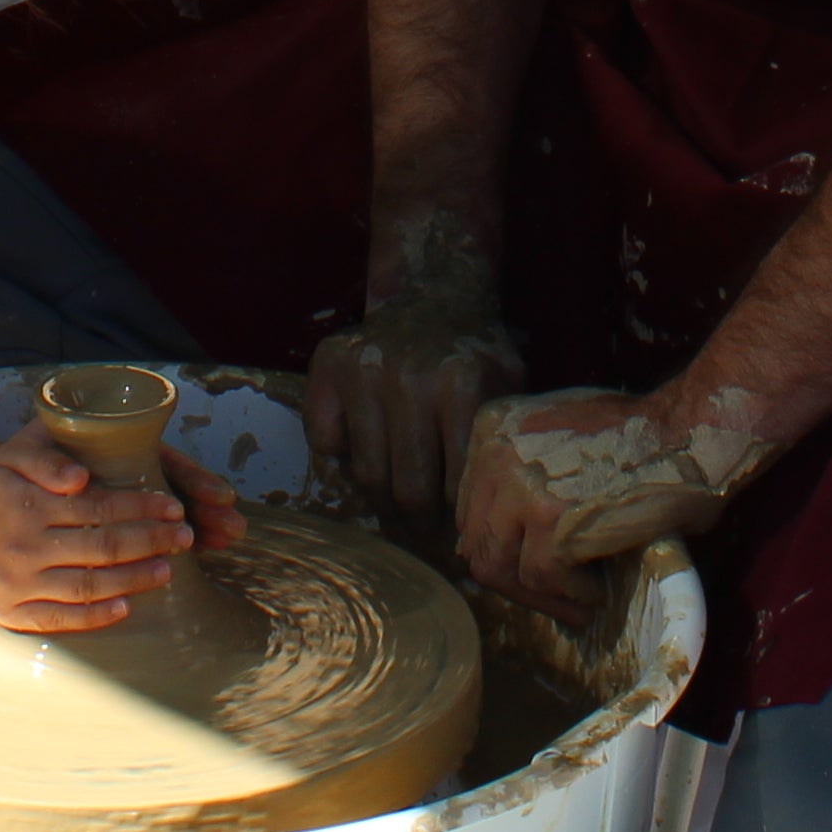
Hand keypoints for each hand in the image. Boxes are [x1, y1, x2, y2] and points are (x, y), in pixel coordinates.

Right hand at [0, 421, 234, 633]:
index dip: (141, 506)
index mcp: (28, 504)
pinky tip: (127, 607)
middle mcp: (23, 546)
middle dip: (151, 541)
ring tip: (167, 570)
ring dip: (134, 579)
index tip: (174, 505)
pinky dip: (97, 616)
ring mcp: (18, 584)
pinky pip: (61, 619)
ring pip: (87, 586)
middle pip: (101, 548)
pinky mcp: (12, 613)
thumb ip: (48, 457)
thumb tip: (81, 478)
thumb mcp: (12, 455)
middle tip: (185, 537)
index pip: (98, 507)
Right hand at [307, 209, 524, 523]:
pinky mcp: (328, 366)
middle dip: (419, 524)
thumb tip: (485, 525)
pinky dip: (343, 458)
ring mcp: (363, 371)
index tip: (459, 537)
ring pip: (366, 473)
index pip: (455, 484)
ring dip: (383, 502)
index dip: (458, 520)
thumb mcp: (505, 391)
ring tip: (399, 511)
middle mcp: (408, 378)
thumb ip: (495, 447)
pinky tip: (369, 451)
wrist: (436, 294)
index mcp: (462, 386)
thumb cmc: (475, 356)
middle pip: (407, 488)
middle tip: (425, 536)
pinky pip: (325, 443)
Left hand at [453, 385, 776, 620]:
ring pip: (504, 570)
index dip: (504, 548)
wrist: (688, 431)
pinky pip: (544, 578)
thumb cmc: (637, 433)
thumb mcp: (559, 435)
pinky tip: (600, 589)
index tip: (535, 567)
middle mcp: (495, 454)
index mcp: (491, 430)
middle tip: (558, 597)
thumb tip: (502, 535)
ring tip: (580, 600)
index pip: (472, 511)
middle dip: (517, 581)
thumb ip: (521, 473)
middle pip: (480, 544)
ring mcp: (520, 486)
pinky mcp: (552, 520)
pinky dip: (572, 594)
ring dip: (543, 597)